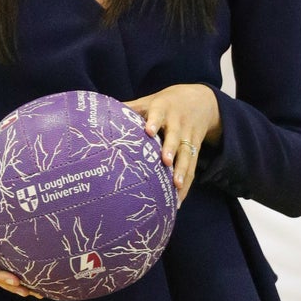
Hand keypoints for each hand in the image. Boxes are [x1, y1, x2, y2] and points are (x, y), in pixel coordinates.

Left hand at [124, 84, 221, 205]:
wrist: (200, 100)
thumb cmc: (166, 103)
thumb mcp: (149, 101)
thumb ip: (129, 108)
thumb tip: (100, 113)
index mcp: (163, 109)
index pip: (158, 114)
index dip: (154, 122)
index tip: (149, 131)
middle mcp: (178, 123)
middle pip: (175, 136)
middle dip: (171, 149)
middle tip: (165, 162)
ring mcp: (188, 137)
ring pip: (187, 154)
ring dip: (182, 170)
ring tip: (176, 186)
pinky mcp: (195, 149)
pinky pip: (192, 168)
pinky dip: (186, 184)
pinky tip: (178, 200)